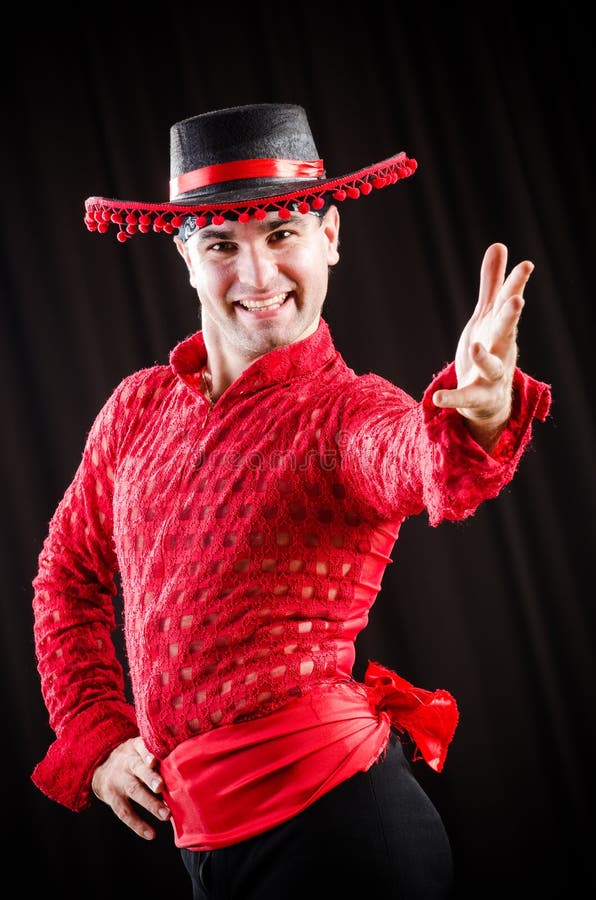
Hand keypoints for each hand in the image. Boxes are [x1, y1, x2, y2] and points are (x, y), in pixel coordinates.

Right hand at [91, 736, 170, 839]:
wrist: (100, 765)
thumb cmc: (133, 756)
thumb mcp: (139, 747)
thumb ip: (157, 750)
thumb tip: (187, 756)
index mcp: (135, 748)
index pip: (141, 747)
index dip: (147, 753)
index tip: (154, 761)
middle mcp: (126, 763)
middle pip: (138, 769)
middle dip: (150, 778)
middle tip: (162, 787)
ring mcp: (118, 781)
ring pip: (133, 791)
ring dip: (150, 803)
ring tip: (166, 815)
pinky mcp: (113, 798)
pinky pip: (124, 812)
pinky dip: (137, 824)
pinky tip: (151, 834)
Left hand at [432, 243, 531, 447]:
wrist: (488, 398)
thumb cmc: (489, 349)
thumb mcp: (487, 316)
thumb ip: (492, 284)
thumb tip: (499, 245)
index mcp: (500, 328)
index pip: (509, 303)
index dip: (517, 284)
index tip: (526, 264)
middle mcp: (501, 350)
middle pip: (507, 331)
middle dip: (511, 316)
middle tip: (517, 299)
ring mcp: (491, 375)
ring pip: (492, 366)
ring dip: (484, 357)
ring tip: (474, 345)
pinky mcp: (477, 397)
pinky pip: (464, 398)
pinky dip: (452, 399)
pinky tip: (436, 399)